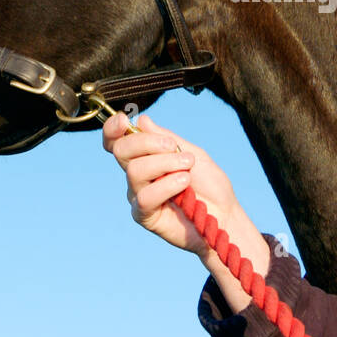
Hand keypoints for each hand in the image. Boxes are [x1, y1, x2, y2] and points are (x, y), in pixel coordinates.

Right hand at [101, 112, 235, 258]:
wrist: (224, 214)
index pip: (117, 141)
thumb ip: (165, 138)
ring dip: (165, 163)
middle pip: (121, 150)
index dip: (112, 129)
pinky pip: (145, 197)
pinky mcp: (144, 216)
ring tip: (187, 167)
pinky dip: (167, 185)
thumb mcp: (191, 152)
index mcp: (145, 157)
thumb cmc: (209, 184)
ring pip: (135, 170)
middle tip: (173, 146)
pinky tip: (184, 183)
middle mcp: (137, 175)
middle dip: (147, 142)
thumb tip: (141, 120)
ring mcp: (138, 195)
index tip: (124, 119)